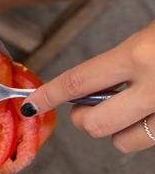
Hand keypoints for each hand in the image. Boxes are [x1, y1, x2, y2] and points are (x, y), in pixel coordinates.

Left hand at [21, 21, 154, 152]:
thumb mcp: (151, 31)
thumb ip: (123, 57)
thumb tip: (94, 81)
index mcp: (139, 55)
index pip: (77, 82)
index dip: (48, 96)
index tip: (31, 105)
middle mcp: (154, 88)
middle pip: (93, 124)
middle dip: (82, 117)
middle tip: (89, 104)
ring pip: (124, 142)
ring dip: (118, 128)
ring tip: (130, 106)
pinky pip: (150, 139)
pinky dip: (145, 128)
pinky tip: (153, 109)